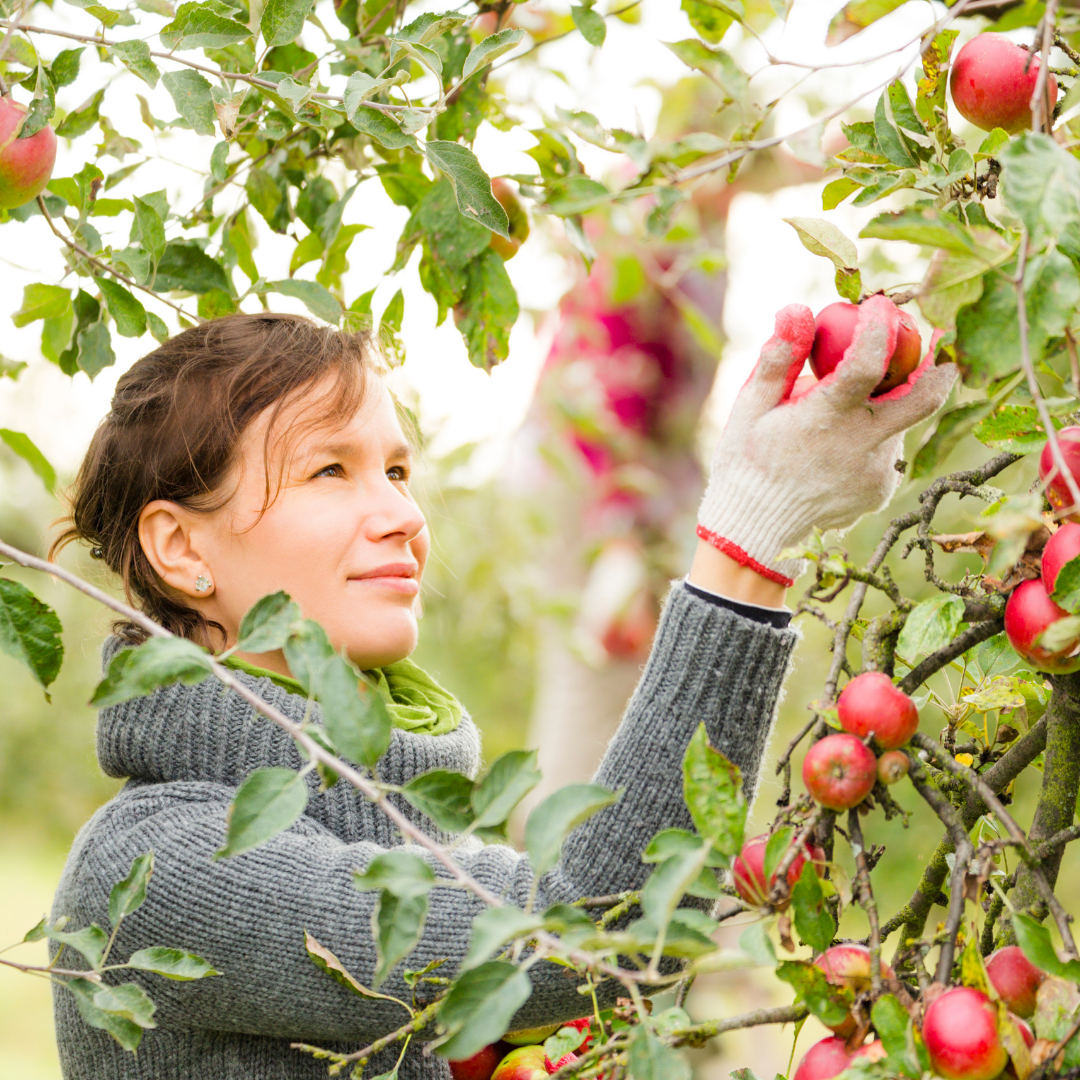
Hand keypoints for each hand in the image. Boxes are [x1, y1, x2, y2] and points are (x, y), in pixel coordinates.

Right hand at [697, 296, 956, 585]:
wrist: (753, 532)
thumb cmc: (746, 464)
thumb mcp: (749, 409)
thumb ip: (778, 359)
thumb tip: (796, 309)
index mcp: (825, 420)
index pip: (866, 363)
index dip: (879, 327)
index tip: (877, 304)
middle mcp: (861, 446)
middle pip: (926, 396)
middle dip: (938, 362)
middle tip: (932, 336)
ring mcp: (876, 472)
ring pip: (899, 423)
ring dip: (885, 403)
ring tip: (843, 407)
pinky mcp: (880, 490)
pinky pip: (885, 451)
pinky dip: (870, 437)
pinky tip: (835, 446)